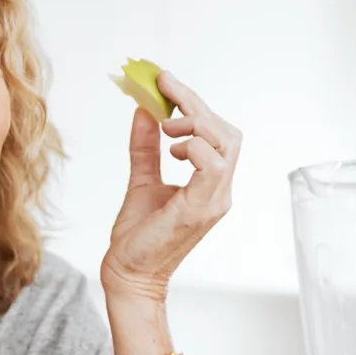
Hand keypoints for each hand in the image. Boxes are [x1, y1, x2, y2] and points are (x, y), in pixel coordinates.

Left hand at [100, 72, 241, 301]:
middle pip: (227, 132)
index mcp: (210, 184)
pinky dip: (193, 147)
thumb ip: (146, 147)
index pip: (218, 133)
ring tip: (166, 129)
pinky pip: (211, 165)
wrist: (128, 273)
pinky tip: (171, 150)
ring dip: (195, 124)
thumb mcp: (142, 179)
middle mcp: (219, 191)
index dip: (195, 103)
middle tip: (164, 91)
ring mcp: (214, 201)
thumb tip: (143, 111)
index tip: (166, 81)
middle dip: (196, 105)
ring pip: (225, 143)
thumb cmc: (137, 236)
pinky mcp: (201, 208)